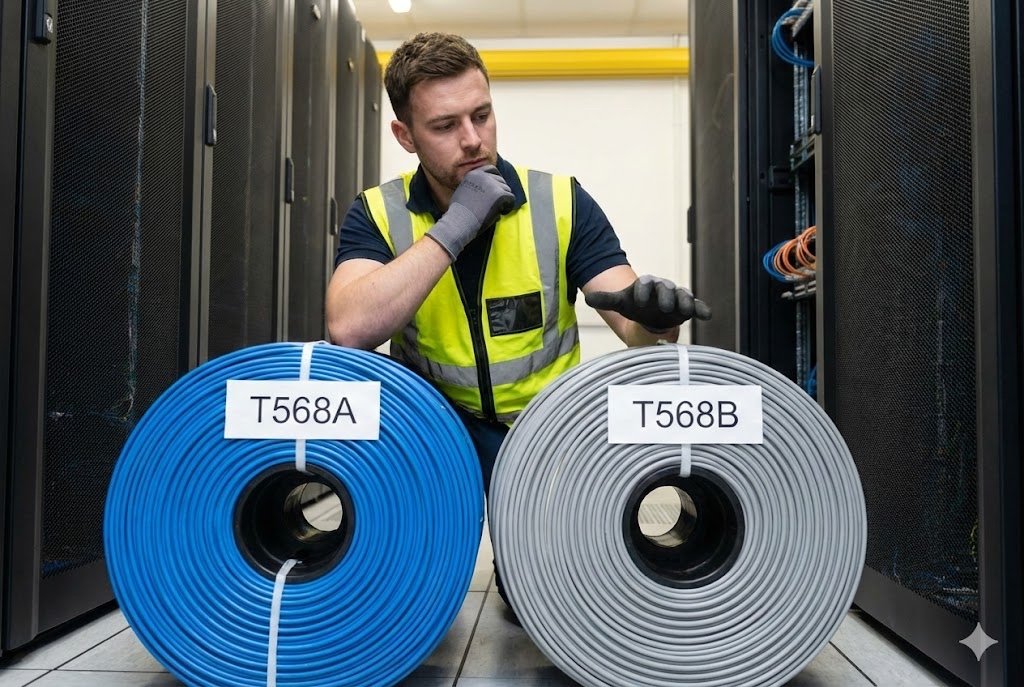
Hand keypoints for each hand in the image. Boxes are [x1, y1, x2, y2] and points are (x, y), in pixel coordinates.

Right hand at [426, 165, 513, 258]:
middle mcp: (484, 176)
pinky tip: (500, 213)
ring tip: (495, 210)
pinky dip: (508, 207)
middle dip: (500, 192)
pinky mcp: (500, 195)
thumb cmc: (459, 213)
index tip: (496, 189)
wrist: (460, 222)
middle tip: (494, 205)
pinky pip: (511, 199)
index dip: (496, 179)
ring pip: (507, 190)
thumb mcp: (462, 191)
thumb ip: (474, 186)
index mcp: (474, 174)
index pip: (491, 169)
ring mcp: (493, 185)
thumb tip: (486, 190)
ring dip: (503, 200)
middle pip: (501, 181)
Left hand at [584, 275, 711, 331]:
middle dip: (664, 296)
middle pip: (665, 288)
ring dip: (683, 302)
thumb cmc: (636, 306)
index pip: (644, 283)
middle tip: (663, 307)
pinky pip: (697, 306)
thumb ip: (606, 300)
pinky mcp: (688, 307)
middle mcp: (663, 287)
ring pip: (682, 296)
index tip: (638, 301)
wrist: (651, 314)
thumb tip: (587, 299)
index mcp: (646, 284)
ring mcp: (677, 297)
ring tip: (683, 310)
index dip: (641, 291)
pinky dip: (702, 309)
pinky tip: (707, 316)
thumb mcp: (621, 303)